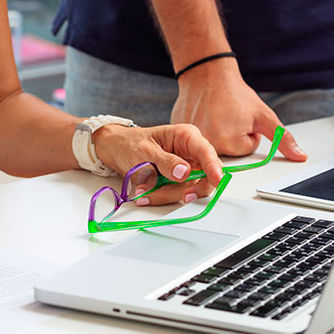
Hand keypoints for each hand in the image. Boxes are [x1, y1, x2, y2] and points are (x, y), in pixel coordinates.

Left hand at [92, 123, 223, 205]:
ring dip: (166, 194)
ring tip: (144, 190)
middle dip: (189, 188)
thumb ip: (165, 161)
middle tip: (182, 196)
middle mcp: (190, 153)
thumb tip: (184, 172)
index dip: (214, 167)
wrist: (116, 150)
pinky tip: (145, 192)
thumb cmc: (130, 143)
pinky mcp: (177, 181)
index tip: (216, 180)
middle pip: (205, 176)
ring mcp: (185, 168)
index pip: (206, 152)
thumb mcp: (145, 150)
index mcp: (186, 137)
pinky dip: (161, 196)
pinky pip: (176, 194)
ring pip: (189, 189)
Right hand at [172, 57, 306, 160]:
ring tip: (215, 115)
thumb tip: (300, 156)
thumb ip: (282, 139)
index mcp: (229, 144)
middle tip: (228, 116)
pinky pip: (195, 139)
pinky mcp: (179, 133)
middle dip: (232, 136)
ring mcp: (190, 140)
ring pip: (213, 145)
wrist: (207, 74)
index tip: (240, 119)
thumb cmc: (235, 93)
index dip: (247, 133)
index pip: (246, 151)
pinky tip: (202, 114)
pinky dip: (201, 128)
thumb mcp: (263, 115)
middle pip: (229, 152)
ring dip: (217, 133)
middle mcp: (207, 146)